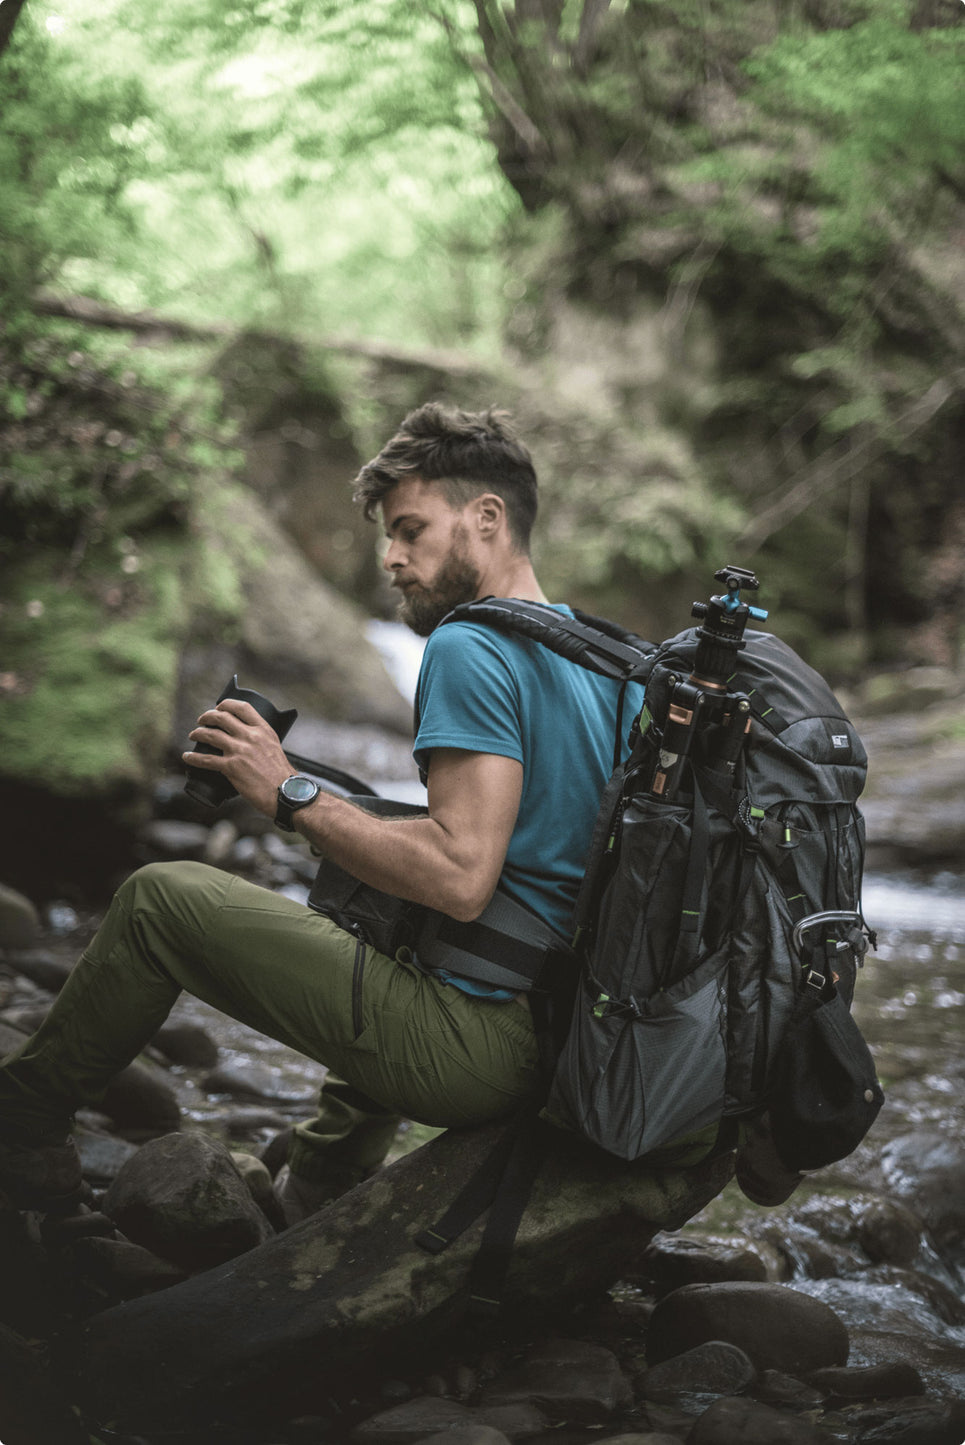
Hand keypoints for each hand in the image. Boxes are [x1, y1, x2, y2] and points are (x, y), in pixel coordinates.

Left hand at [182, 699, 291, 817]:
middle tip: (202, 720)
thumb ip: (261, 740)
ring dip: (198, 733)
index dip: (226, 704)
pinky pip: (206, 759)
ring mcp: (240, 751)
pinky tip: (187, 757)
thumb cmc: (281, 774)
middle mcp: (251, 737)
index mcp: (263, 730)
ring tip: (193, 735)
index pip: (242, 707)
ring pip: (211, 735)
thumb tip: (247, 740)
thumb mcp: (274, 747)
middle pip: (222, 717)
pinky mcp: (232, 767)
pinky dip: (193, 757)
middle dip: (207, 716)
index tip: (219, 707)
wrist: (285, 792)